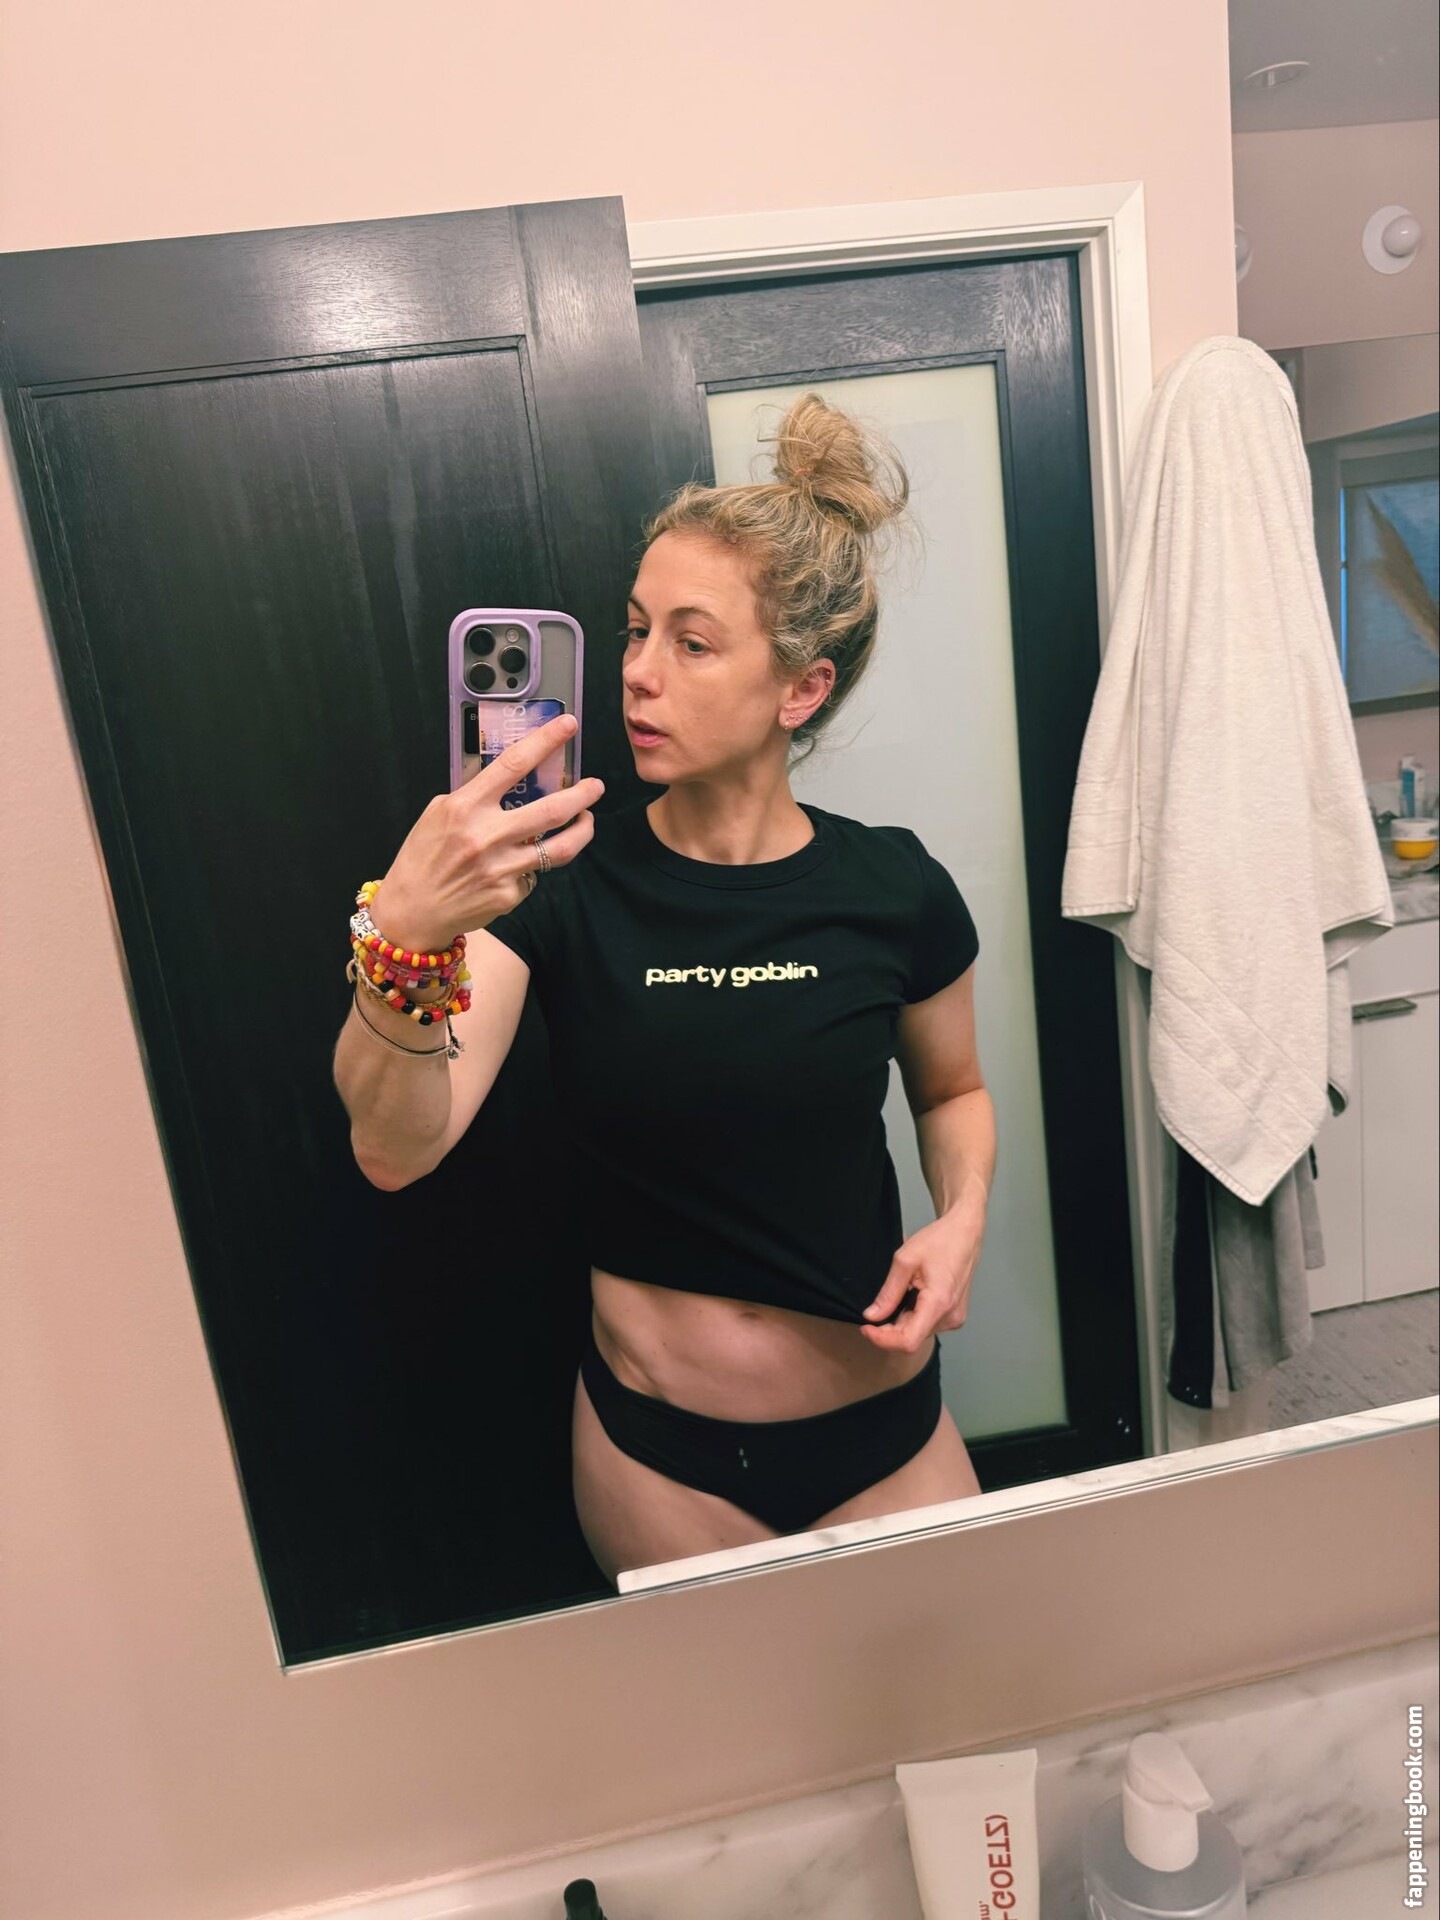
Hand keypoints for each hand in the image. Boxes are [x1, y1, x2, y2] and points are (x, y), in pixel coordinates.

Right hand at [374, 711, 603, 950]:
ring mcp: (502, 868)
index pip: (514, 765)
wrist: (413, 911)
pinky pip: (535, 874)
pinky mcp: (510, 895)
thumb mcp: (438, 813)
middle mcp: (487, 836)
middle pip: (552, 810)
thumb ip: (473, 794)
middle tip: (596, 786)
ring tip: (587, 819)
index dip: (545, 741)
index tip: (567, 726)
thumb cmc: (422, 859)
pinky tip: (527, 861)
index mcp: (466, 807)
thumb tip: (509, 778)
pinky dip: (535, 865)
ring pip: (560, 847)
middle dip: (582, 794)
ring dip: (582, 830)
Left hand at [858, 1195, 986, 1351]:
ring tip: (900, 1294)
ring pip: (918, 1333)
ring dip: (901, 1322)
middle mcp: (950, 1317)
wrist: (964, 1233)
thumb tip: (872, 1316)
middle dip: (888, 1329)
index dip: (883, 1340)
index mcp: (939, 1303)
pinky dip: (912, 1317)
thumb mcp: (905, 1261)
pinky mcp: (954, 1315)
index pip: (908, 1341)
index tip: (866, 1327)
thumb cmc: (938, 1240)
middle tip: (874, 1310)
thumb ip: (888, 1293)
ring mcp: (954, 1318)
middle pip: (911, 1339)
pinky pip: (927, 1324)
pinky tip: (911, 1296)